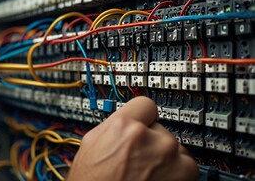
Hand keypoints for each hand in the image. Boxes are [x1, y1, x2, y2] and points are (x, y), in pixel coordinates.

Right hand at [67, 96, 198, 180]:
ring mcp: (167, 155)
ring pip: (174, 146)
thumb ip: (112, 127)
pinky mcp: (184, 174)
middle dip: (151, 142)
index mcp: (121, 126)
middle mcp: (146, 137)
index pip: (145, 104)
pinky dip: (178, 174)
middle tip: (138, 160)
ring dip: (166, 158)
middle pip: (159, 128)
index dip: (142, 118)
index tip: (143, 125)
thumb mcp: (90, 145)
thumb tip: (126, 121)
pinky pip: (188, 165)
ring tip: (147, 174)